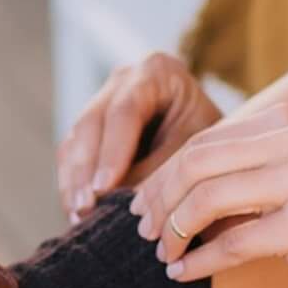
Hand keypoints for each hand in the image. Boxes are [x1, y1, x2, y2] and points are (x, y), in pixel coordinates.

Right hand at [57, 53, 222, 222]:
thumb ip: (161, 171)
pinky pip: (72, 156)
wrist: (216, 140)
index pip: (125, 112)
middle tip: (84, 207)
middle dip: (85, 170)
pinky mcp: (92, 129)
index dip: (112, 152)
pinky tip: (77, 213)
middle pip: (91, 124)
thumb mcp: (195, 150)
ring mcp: (103, 102)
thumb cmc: (212, 142)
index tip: (103, 188)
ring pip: (75, 141)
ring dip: (74, 181)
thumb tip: (124, 202)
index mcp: (156, 71)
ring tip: (78, 216)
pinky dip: (72, 184)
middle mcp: (123, 80)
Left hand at [129, 102, 287, 287]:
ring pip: (208, 200)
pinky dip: (200, 260)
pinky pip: (233, 243)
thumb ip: (240, 173)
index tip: (144, 206)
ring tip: (163, 255)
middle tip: (144, 232)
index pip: (203, 142)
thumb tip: (168, 198)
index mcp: (282, 120)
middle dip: (161, 201)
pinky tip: (184, 274)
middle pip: (196, 164)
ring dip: (176, 232)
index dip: (164, 175)